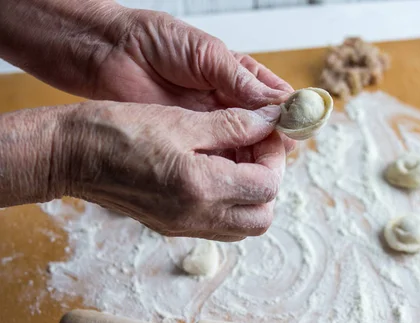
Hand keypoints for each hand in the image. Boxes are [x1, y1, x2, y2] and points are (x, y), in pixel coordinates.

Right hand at [59, 102, 284, 240]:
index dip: (274, 156)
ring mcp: (183, 227)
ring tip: (237, 159)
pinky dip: (229, 202)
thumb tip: (269, 122)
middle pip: (262, 217)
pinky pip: (218, 224)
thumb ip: (232, 125)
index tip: (267, 132)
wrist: (69, 156)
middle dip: (269, 181)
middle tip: (257, 149)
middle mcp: (196, 217)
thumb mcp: (181, 120)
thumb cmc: (117, 131)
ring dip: (251, 195)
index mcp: (201, 188)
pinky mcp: (172, 226)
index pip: (267, 186)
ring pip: (242, 226)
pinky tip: (216, 170)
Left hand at [91, 6, 296, 152]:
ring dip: (254, 158)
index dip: (288, 116)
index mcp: (240, 78)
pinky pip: (217, 160)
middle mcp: (229, 105)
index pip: (276, 102)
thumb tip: (281, 104)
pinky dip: (229, 167)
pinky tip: (235, 172)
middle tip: (277, 151)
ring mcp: (211, 126)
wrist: (110, 53)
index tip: (297, 127)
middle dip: (273, 142)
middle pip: (264, 132)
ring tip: (259, 165)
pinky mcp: (191, 143)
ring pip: (244, 150)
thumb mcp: (207, 54)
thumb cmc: (157, 41)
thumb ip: (242, 81)